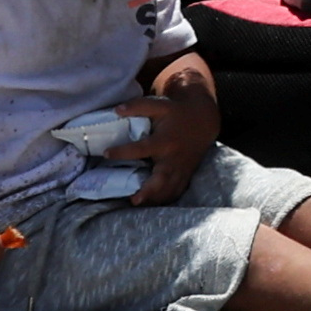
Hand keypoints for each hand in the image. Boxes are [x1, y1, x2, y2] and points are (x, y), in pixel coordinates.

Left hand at [125, 56, 220, 196]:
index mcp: (165, 141)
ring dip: (156, 199)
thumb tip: (116, 110)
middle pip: (162, 178)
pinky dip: (166, 199)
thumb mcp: (159, 105)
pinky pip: (177, 191)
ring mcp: (181, 169)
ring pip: (170, 189)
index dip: (124, 151)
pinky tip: (153, 205)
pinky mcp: (185, 175)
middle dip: (150, 191)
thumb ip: (138, 107)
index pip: (142, 148)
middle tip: (134, 200)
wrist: (203, 121)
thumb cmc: (176, 113)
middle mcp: (173, 158)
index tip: (106, 153)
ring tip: (139, 204)